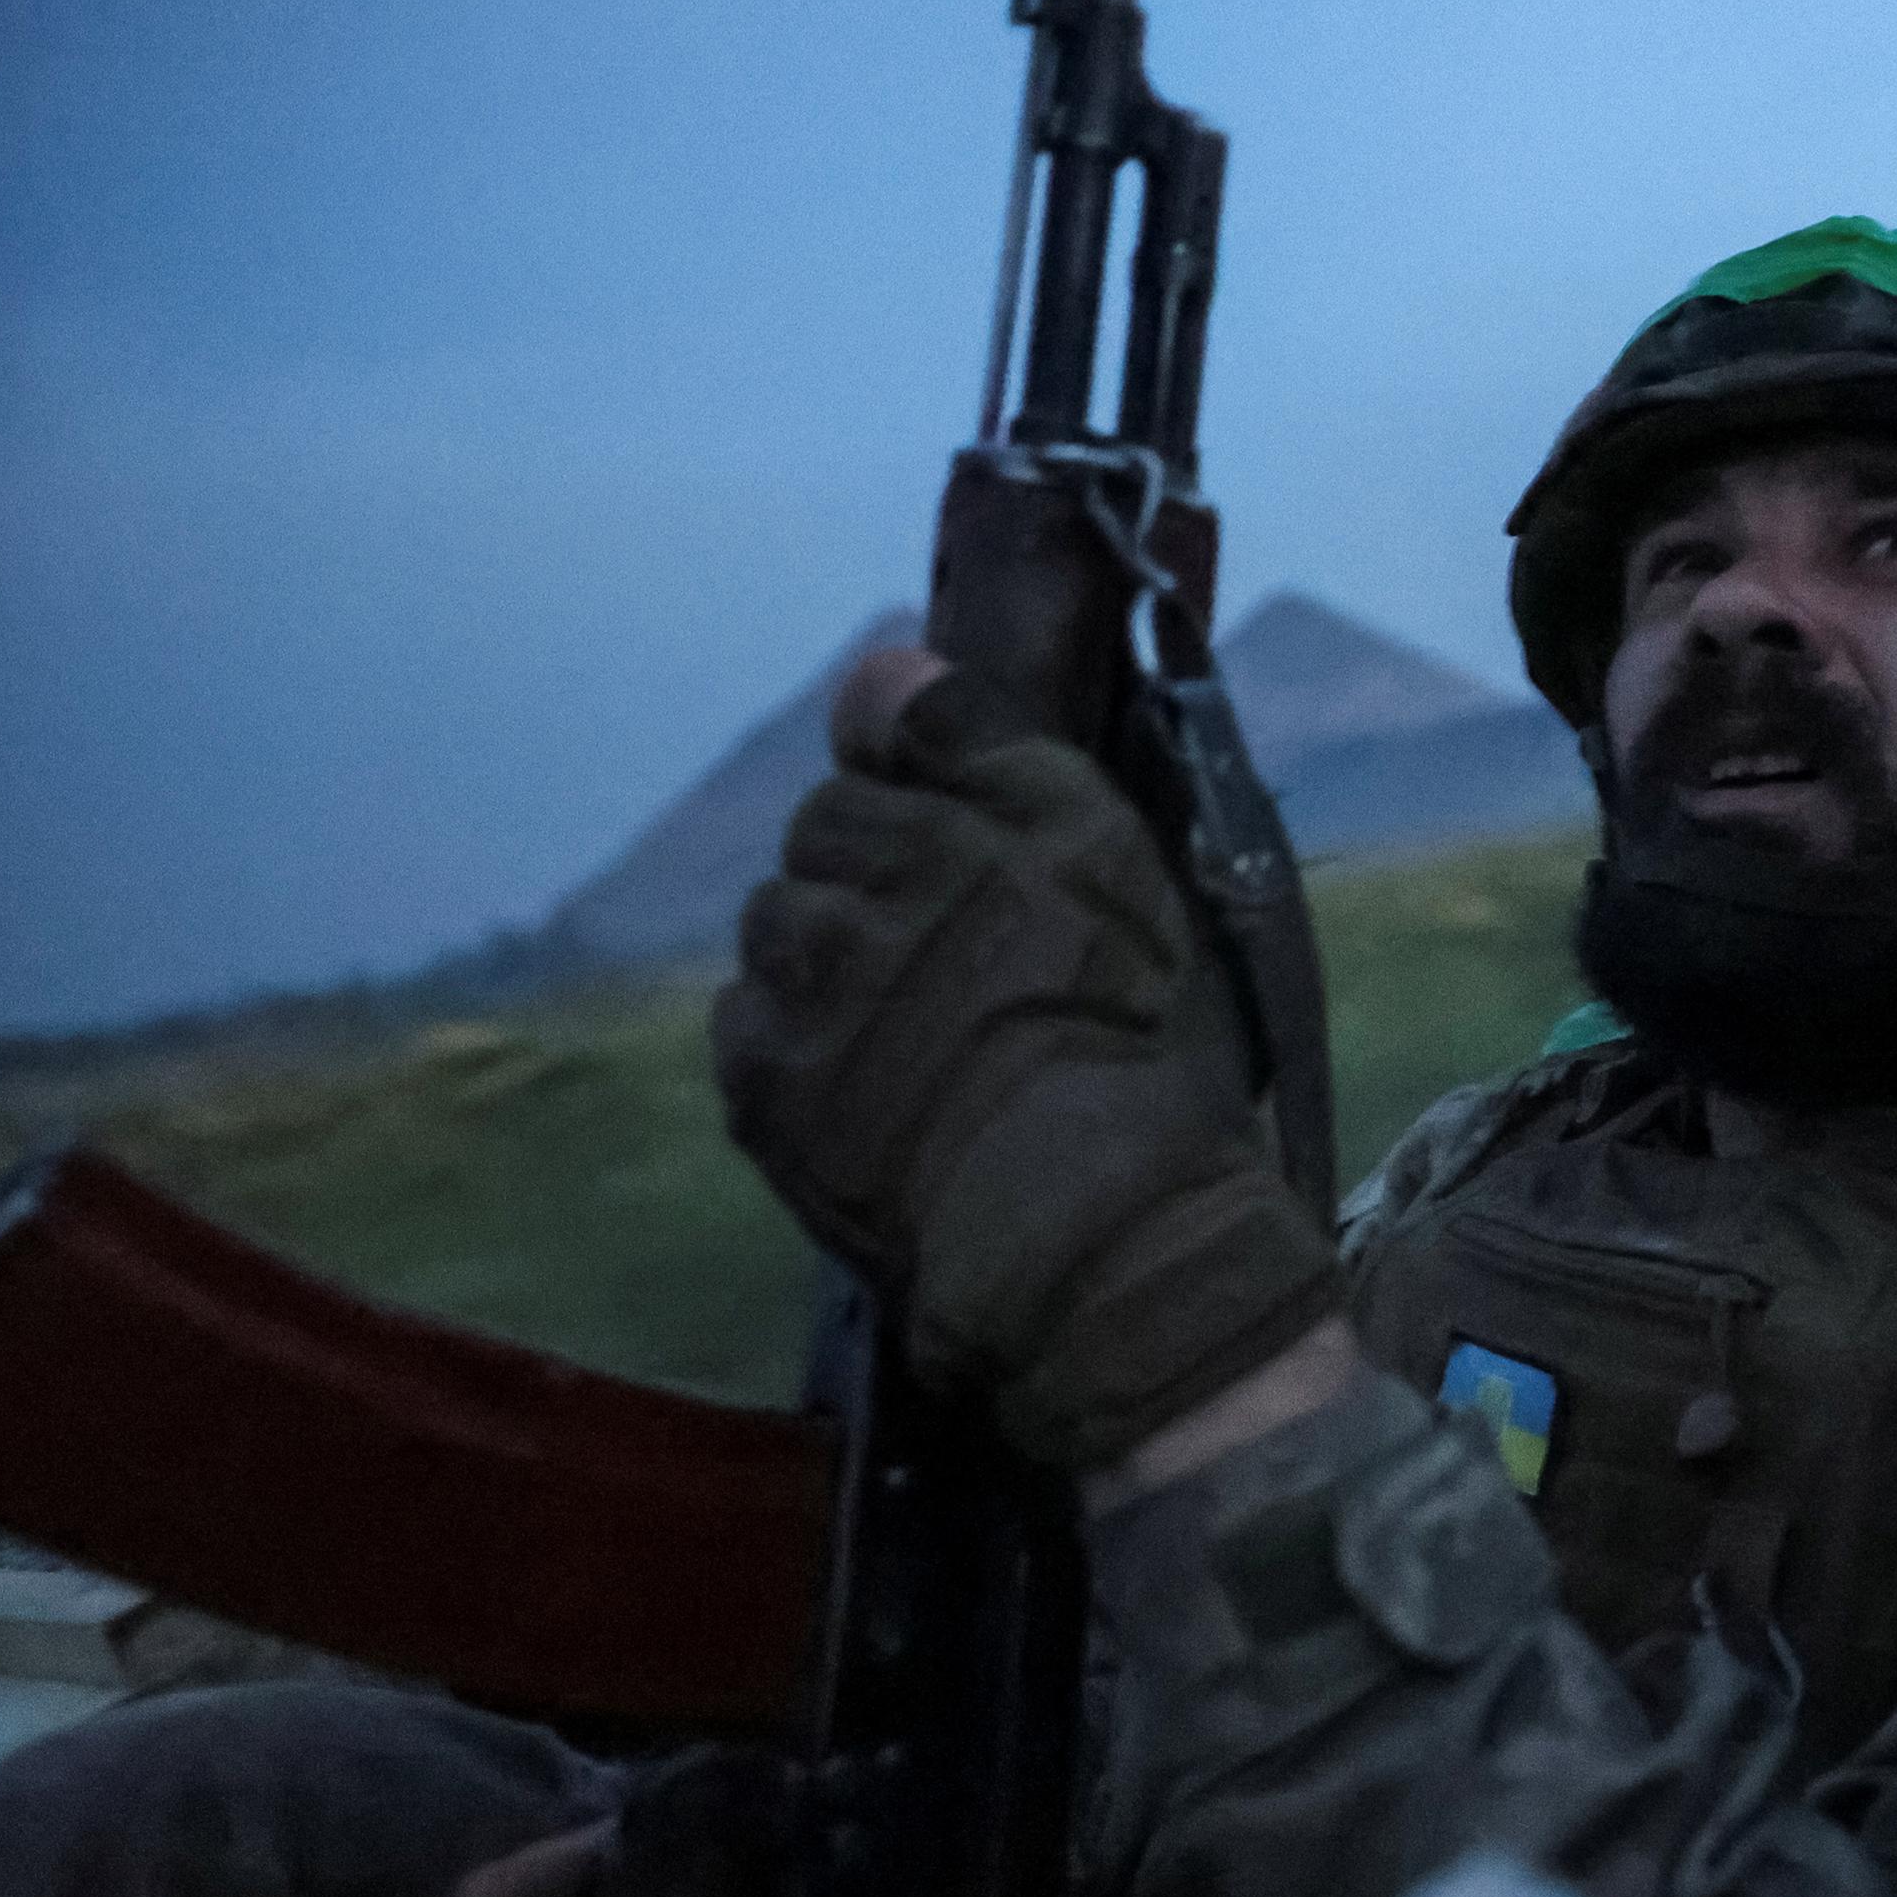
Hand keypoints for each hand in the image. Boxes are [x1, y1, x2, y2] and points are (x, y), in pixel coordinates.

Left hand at [711, 648, 1344, 1471]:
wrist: (1089, 1231)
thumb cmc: (1146, 1055)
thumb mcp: (1124, 871)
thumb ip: (997, 750)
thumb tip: (878, 665)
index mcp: (984, 808)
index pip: (891, 727)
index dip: (926, 790)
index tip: (967, 849)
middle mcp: (878, 870)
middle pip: (827, 832)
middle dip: (873, 878)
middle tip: (956, 968)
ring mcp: (806, 975)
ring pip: (784, 927)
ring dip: (829, 965)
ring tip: (915, 1042)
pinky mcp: (761, 1076)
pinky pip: (751, 1023)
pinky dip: (796, 1048)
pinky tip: (874, 1096)